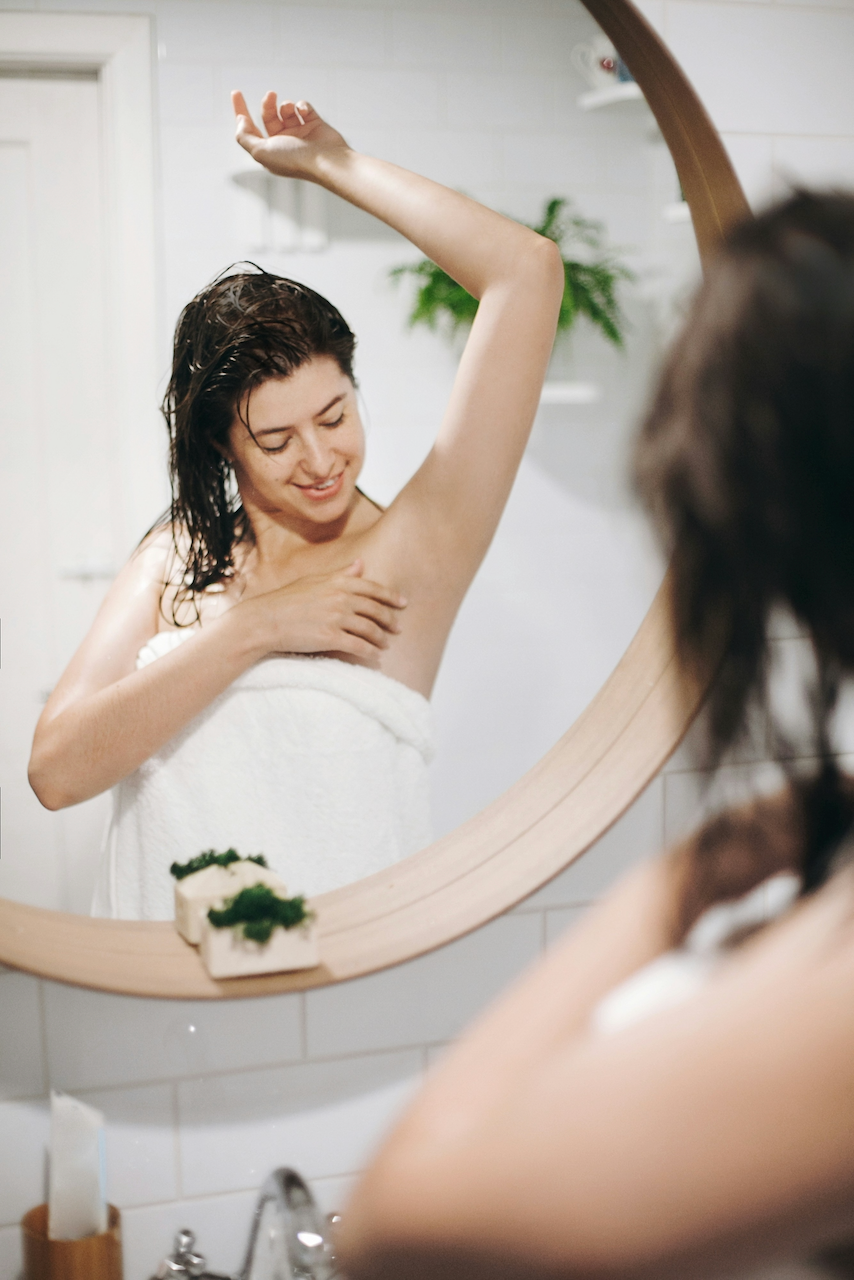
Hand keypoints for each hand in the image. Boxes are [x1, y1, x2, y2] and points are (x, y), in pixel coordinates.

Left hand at [232, 90, 347, 179]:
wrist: (327, 161)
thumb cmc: (294, 160)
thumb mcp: (260, 152)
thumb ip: (244, 137)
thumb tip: (240, 120)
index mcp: (270, 151)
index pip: (250, 129)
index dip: (240, 111)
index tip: (236, 92)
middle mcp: (284, 142)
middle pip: (268, 116)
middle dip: (266, 104)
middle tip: (270, 95)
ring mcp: (300, 133)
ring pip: (286, 110)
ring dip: (285, 105)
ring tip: (290, 109)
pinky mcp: (314, 124)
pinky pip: (304, 107)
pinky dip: (302, 105)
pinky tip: (304, 111)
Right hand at [242, 560, 406, 661]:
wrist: (265, 619)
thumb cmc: (287, 599)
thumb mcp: (315, 580)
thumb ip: (341, 573)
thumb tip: (361, 563)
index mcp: (338, 582)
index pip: (373, 588)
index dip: (391, 596)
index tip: (403, 603)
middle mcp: (341, 598)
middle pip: (375, 610)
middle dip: (390, 620)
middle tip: (399, 628)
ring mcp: (336, 618)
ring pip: (370, 629)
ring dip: (382, 638)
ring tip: (387, 644)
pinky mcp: (331, 637)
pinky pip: (359, 646)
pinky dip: (371, 652)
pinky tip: (376, 656)